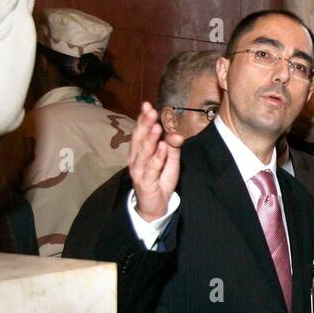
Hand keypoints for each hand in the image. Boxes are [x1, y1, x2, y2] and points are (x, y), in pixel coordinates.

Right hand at [128, 102, 183, 221]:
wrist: (154, 206)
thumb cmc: (159, 181)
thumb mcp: (169, 162)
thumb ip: (172, 147)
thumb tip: (177, 134)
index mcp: (138, 152)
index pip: (140, 132)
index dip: (142, 119)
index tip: (147, 105)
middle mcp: (135, 160)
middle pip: (139, 139)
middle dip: (145, 124)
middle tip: (151, 111)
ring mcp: (139, 171)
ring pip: (144, 153)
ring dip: (150, 139)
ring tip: (156, 127)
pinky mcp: (145, 182)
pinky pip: (152, 168)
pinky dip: (157, 157)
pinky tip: (162, 147)